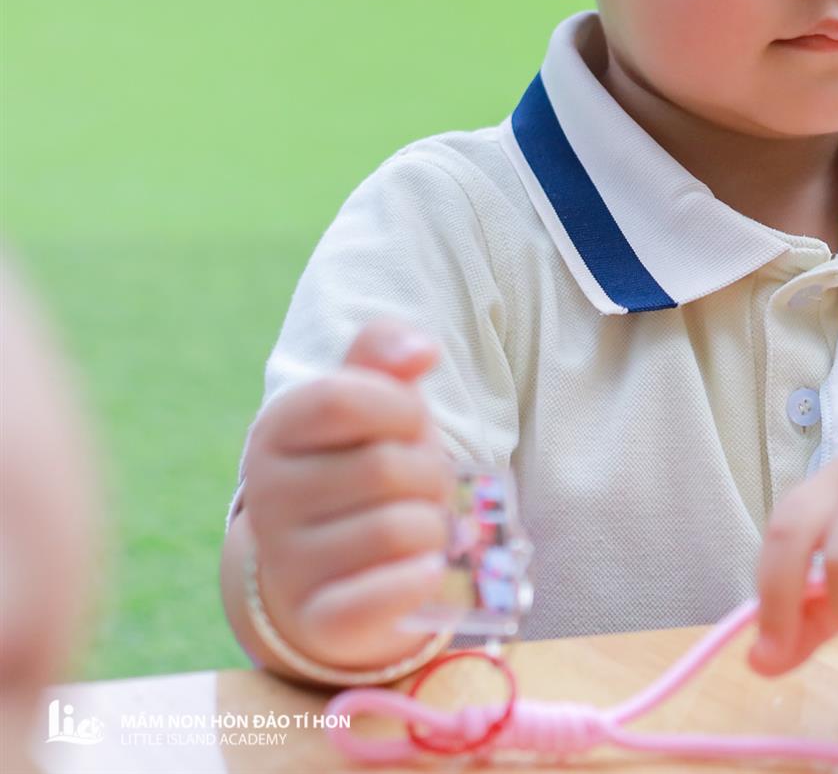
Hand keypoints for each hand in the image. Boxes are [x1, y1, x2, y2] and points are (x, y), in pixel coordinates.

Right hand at [238, 320, 456, 669]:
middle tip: (422, 488)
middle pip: (388, 468)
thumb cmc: (363, 470)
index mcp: (276, 431)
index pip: (345, 400)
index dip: (402, 410)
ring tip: (421, 528)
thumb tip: (420, 350)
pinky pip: (378, 599)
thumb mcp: (372, 405)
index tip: (411, 426)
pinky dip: (417, 582)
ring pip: (401, 530)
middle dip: (431, 474)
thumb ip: (385, 357)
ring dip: (436, 528)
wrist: (335, 570)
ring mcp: (288, 563)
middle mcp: (267, 497)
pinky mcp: (319, 620)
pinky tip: (425, 571)